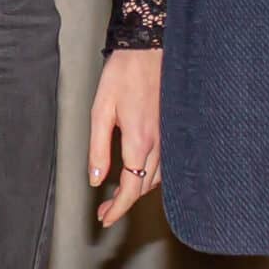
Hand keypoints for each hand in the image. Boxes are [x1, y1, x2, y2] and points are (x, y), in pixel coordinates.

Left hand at [88, 48, 162, 229]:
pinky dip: (151, 178)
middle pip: (144, 187)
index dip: (118, 208)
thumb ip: (98, 147)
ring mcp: (170, 137)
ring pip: (157, 178)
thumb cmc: (124, 74)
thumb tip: (95, 178)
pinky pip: (165, 164)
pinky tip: (139, 176)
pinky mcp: (173, 129)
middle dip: (124, 203)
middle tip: (105, 211)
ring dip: (138, 191)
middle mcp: (159, 143)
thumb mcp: (101, 110)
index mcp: (139, 141)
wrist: (151, 48)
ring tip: (117, 197)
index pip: (131, 188)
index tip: (105, 219)